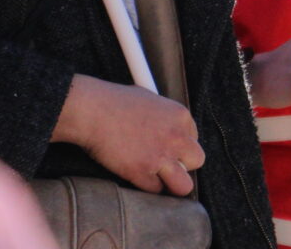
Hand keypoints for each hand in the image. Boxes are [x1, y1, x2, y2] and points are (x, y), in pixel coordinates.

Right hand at [53, 75, 204, 195]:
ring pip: (184, 185)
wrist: (93, 110)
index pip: (195, 139)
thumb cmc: (115, 102)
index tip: (167, 147)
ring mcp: (160, 156)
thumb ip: (164, 117)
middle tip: (166, 164)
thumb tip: (165, 129)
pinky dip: (146, 187)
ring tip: (160, 180)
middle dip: (183, 165)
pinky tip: (136, 177)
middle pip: (197, 161)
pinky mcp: (141, 172)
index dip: (180, 146)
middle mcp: (176, 137)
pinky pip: (154, 190)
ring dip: (172, 184)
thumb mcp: (151, 100)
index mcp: (181, 116)